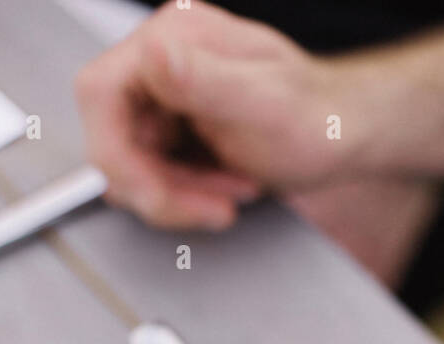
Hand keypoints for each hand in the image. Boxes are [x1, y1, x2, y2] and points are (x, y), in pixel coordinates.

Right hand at [75, 1, 354, 228]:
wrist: (344, 134)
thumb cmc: (317, 117)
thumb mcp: (262, 102)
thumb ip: (202, 79)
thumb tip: (154, 54)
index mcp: (172, 40)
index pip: (99, 94)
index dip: (116, 155)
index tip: (153, 192)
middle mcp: (162, 64)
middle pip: (113, 139)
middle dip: (159, 187)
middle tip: (213, 204)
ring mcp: (165, 99)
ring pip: (132, 166)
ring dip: (178, 196)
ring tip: (233, 191)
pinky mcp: (173, 132)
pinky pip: (154, 176)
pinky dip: (186, 197)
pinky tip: (226, 189)